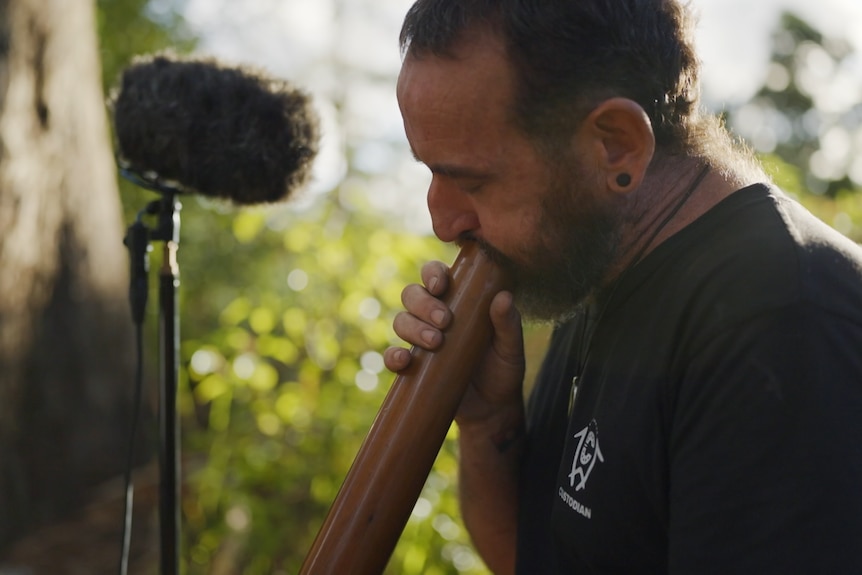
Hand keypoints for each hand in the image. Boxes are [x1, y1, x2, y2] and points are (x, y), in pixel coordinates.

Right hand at [383, 260, 525, 425]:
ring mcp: (420, 341)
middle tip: (444, 321)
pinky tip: (405, 360)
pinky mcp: (412, 367)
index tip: (441, 285)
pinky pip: (392, 356)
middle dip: (423, 304)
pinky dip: (393, 356)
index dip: (432, 273)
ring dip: (412, 327)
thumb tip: (504, 297)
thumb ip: (508, 323)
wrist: (493, 408)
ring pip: (401, 320)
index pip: (435, 274)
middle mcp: (433, 316)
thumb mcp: (511, 347)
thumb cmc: (503, 369)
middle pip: (412, 294)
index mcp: (457, 300)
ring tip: (435, 342)